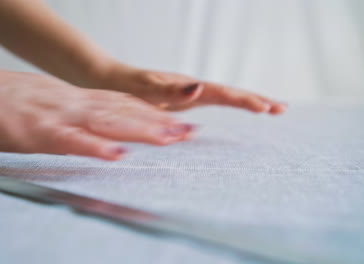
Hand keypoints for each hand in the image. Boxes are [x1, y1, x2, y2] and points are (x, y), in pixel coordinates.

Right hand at [0, 64, 194, 160]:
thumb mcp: (39, 101)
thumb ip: (65, 111)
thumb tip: (86, 124)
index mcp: (69, 98)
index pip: (116, 104)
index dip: (148, 113)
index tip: (175, 121)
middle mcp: (68, 103)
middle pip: (119, 112)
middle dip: (157, 122)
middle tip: (190, 130)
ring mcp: (53, 115)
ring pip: (104, 122)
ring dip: (139, 131)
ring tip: (171, 139)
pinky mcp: (33, 131)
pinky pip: (68, 139)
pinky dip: (94, 147)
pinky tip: (116, 154)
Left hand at [93, 64, 286, 112]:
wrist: (111, 81)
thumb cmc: (126, 86)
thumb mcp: (145, 88)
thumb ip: (171, 89)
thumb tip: (201, 87)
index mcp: (187, 86)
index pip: (223, 93)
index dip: (245, 100)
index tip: (267, 107)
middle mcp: (193, 88)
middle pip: (231, 92)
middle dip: (257, 100)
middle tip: (282, 109)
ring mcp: (190, 93)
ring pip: (226, 96)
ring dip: (249, 101)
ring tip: (272, 108)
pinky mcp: (183, 100)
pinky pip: (215, 101)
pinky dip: (232, 104)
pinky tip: (238, 107)